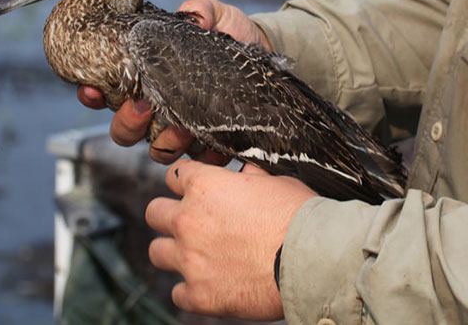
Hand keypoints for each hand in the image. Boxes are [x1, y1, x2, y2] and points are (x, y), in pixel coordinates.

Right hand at [76, 0, 270, 162]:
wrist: (267, 51)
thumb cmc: (229, 32)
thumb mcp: (214, 13)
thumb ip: (199, 10)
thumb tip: (194, 17)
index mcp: (146, 78)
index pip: (106, 92)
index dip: (92, 95)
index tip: (91, 89)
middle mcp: (159, 109)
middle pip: (125, 131)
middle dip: (127, 123)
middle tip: (141, 108)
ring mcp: (184, 130)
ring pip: (158, 150)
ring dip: (164, 142)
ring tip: (182, 126)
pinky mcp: (214, 143)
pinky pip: (202, 161)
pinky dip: (205, 156)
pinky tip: (214, 145)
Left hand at [145, 159, 316, 318]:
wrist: (314, 260)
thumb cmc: (301, 217)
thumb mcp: (277, 182)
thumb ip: (250, 178)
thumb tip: (246, 172)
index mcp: (205, 187)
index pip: (174, 175)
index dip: (187, 182)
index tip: (195, 190)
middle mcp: (189, 220)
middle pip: (154, 212)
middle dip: (170, 215)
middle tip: (192, 223)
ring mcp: (190, 260)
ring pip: (156, 251)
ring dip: (173, 251)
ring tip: (196, 256)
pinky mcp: (199, 295)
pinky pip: (177, 293)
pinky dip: (191, 290)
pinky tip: (211, 285)